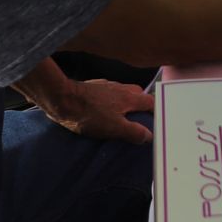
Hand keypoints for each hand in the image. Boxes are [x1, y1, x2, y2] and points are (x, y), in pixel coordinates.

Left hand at [40, 79, 154, 143]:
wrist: (63, 99)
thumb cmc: (90, 115)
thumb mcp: (114, 128)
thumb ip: (134, 132)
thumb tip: (150, 136)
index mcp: (131, 97)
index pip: (152, 102)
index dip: (157, 111)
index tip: (159, 120)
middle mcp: (122, 88)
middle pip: (140, 95)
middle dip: (142, 106)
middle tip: (141, 120)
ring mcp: (108, 86)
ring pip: (124, 93)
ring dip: (127, 103)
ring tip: (122, 116)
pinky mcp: (95, 87)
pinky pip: (110, 94)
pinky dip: (112, 101)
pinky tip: (104, 110)